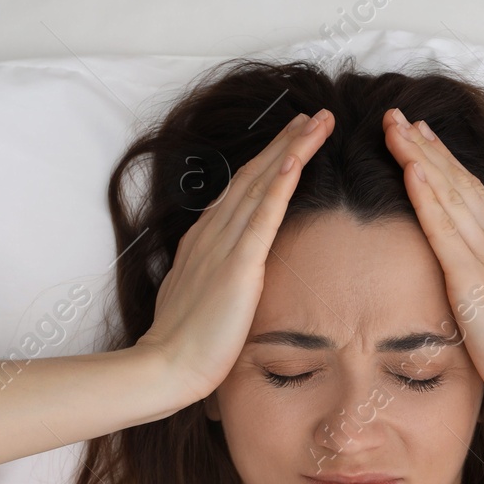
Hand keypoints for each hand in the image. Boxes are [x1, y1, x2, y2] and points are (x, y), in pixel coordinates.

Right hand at [137, 109, 333, 401]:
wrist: (166, 368)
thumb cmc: (185, 345)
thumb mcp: (202, 299)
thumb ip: (219, 279)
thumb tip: (234, 278)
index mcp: (205, 242)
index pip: (241, 191)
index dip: (268, 161)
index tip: (292, 140)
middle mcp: (211, 233)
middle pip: (253, 176)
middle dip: (286, 142)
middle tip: (314, 116)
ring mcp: (223, 245)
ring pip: (262, 184)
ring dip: (291, 149)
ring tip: (317, 123)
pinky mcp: (237, 264)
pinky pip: (263, 215)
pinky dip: (280, 183)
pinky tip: (297, 158)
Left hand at [382, 107, 483, 410]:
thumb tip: (468, 274)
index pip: (469, 192)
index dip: (443, 161)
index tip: (420, 135)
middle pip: (456, 181)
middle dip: (426, 146)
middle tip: (398, 116)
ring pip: (448, 193)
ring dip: (420, 157)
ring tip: (396, 128)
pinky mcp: (471, 275)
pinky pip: (444, 228)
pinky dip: (427, 195)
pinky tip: (410, 169)